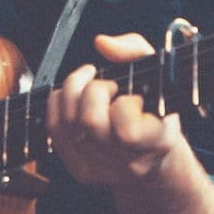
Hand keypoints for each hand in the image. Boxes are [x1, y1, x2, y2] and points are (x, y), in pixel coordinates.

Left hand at [48, 32, 187, 188]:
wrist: (153, 153)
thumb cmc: (155, 107)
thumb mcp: (157, 72)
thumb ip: (134, 50)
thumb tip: (102, 44)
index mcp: (159, 142)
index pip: (127, 130)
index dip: (125, 103)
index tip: (133, 96)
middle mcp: (131, 163)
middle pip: (91, 124)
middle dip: (95, 92)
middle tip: (109, 87)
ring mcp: (104, 170)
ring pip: (69, 125)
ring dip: (75, 94)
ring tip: (92, 87)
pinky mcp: (81, 169)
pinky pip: (54, 130)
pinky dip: (59, 104)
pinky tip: (74, 96)